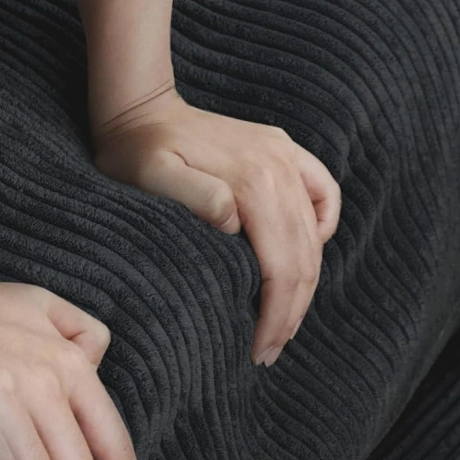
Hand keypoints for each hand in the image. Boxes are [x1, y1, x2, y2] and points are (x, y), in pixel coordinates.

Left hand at [91, 87, 341, 366]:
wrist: (140, 108)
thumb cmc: (135, 152)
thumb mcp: (151, 175)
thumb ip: (195, 196)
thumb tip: (236, 224)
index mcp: (253, 182)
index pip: (280, 268)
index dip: (274, 316)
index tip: (259, 351)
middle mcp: (279, 168)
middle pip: (304, 259)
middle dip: (290, 313)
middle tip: (268, 351)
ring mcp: (286, 157)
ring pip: (316, 237)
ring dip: (304, 287)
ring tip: (282, 324)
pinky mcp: (283, 153)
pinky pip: (324, 196)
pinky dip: (322, 232)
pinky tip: (305, 257)